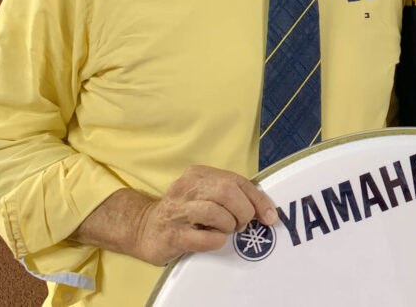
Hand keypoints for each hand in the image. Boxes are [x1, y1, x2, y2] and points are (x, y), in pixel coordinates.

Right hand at [132, 165, 277, 265]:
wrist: (145, 230)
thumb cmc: (186, 214)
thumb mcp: (207, 197)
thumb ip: (234, 197)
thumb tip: (269, 213)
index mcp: (198, 174)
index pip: (236, 181)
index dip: (258, 200)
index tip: (270, 216)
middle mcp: (186, 188)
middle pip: (227, 192)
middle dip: (243, 211)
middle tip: (241, 225)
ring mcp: (177, 211)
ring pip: (216, 212)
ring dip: (229, 225)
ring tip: (226, 230)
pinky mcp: (173, 234)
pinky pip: (204, 238)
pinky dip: (216, 241)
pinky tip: (213, 240)